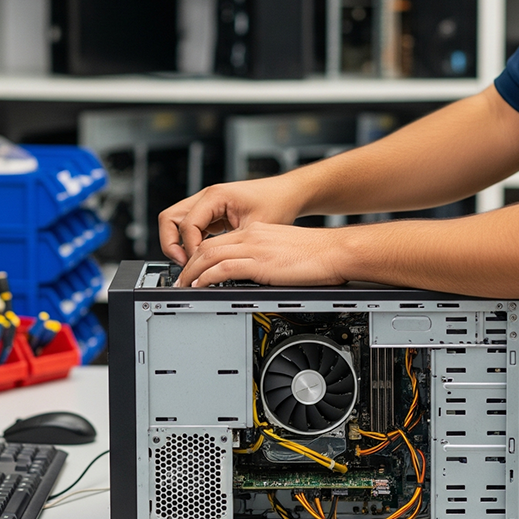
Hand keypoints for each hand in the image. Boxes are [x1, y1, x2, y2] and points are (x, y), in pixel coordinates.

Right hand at [158, 178, 305, 264]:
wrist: (288, 194)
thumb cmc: (276, 203)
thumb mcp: (253, 228)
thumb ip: (229, 246)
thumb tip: (212, 264)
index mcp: (215, 195)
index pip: (187, 224)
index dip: (190, 248)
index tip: (199, 264)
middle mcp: (207, 197)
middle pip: (170, 218)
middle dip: (171, 243)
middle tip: (184, 264)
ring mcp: (208, 204)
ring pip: (177, 222)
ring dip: (179, 243)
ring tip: (191, 262)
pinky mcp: (213, 213)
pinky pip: (191, 227)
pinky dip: (191, 241)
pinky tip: (203, 256)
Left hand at [174, 222, 347, 287]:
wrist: (337, 250)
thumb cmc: (320, 254)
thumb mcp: (287, 251)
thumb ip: (269, 258)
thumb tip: (260, 274)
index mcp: (259, 232)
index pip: (219, 240)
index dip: (200, 254)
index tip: (194, 268)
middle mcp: (253, 236)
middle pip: (209, 246)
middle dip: (190, 263)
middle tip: (181, 279)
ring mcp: (256, 248)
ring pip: (210, 255)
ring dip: (192, 271)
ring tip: (184, 285)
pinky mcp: (261, 262)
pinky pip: (224, 268)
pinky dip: (206, 277)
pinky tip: (200, 285)